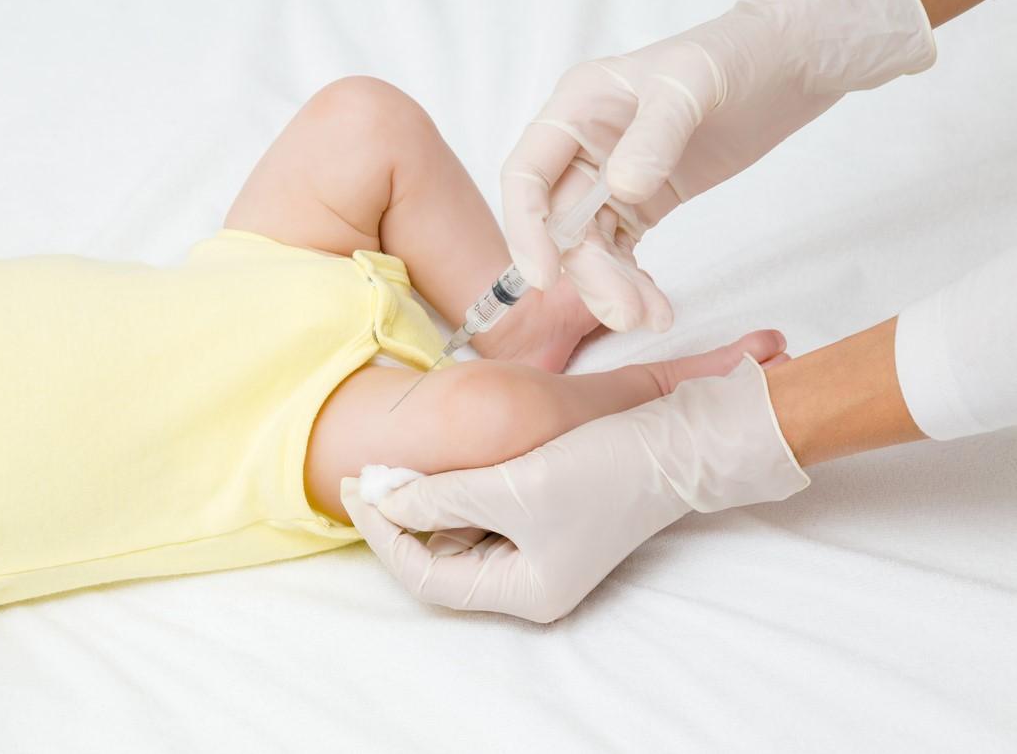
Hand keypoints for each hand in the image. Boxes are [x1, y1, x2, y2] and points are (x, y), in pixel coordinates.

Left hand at [341, 356, 809, 623]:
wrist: (674, 439)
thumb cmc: (602, 467)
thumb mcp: (513, 484)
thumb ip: (442, 495)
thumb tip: (384, 499)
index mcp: (525, 591)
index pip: (428, 576)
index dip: (384, 534)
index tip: (358, 489)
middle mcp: (528, 583)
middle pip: (438, 562)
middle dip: (397, 521)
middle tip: (365, 476)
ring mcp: (535, 554)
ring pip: (454, 537)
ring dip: (420, 504)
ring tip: (389, 468)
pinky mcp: (541, 522)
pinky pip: (477, 517)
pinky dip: (448, 494)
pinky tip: (428, 469)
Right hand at [501, 0, 934, 331]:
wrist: (788, 64)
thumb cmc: (736, 55)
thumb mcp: (693, 83)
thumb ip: (655, 133)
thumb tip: (622, 188)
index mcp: (575, 107)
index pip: (526, 175)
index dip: (527, 228)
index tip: (545, 278)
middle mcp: (581, 146)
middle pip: (560, 224)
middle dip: (588, 272)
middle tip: (627, 313)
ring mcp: (608, 177)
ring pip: (589, 246)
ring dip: (611, 286)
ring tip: (653, 316)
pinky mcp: (640, 202)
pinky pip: (618, 251)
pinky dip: (631, 281)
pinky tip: (655, 304)